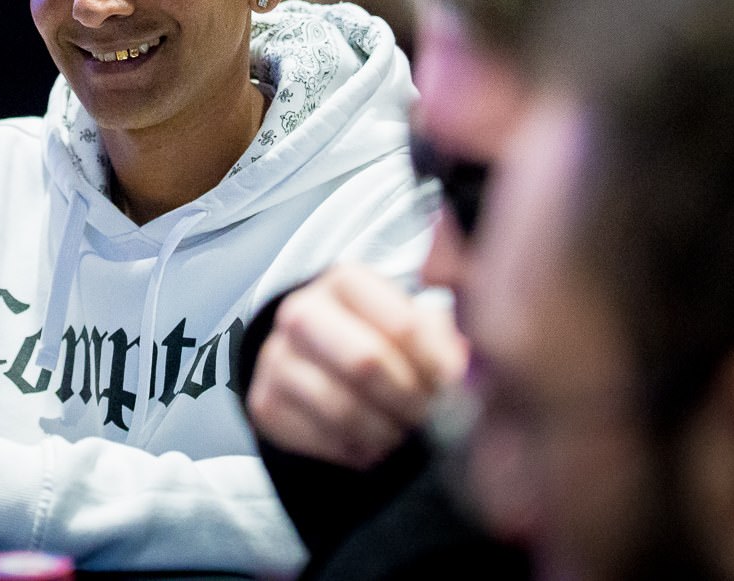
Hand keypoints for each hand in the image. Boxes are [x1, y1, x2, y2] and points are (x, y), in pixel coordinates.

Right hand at [245, 265, 466, 468]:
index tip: (454, 391)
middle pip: (365, 363)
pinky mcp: (264, 402)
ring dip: (384, 432)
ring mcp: (276, 356)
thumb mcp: (413, 324)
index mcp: (345, 281)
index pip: (403, 326)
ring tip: (403, 435)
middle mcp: (301, 310)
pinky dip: (353, 452)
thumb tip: (470, 373)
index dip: (437, 367)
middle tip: (430, 419)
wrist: (319, 362)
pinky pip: (315, 438)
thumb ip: (443, 336)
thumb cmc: (380, 339)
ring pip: (340, 407)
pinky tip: (372, 445)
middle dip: (409, 402)